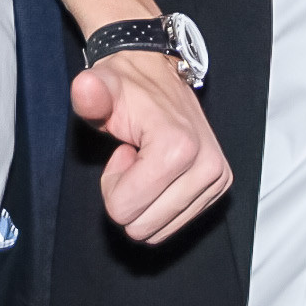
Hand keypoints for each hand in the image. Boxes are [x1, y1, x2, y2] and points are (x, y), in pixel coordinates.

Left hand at [72, 50, 231, 243]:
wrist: (158, 74)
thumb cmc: (127, 88)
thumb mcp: (101, 88)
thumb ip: (90, 94)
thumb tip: (86, 88)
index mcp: (179, 146)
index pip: (123, 209)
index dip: (112, 183)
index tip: (124, 151)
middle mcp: (207, 165)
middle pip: (142, 227)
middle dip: (128, 196)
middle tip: (134, 158)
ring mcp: (217, 178)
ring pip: (159, 231)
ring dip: (145, 199)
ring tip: (147, 161)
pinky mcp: (220, 185)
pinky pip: (176, 225)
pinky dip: (161, 202)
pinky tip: (161, 169)